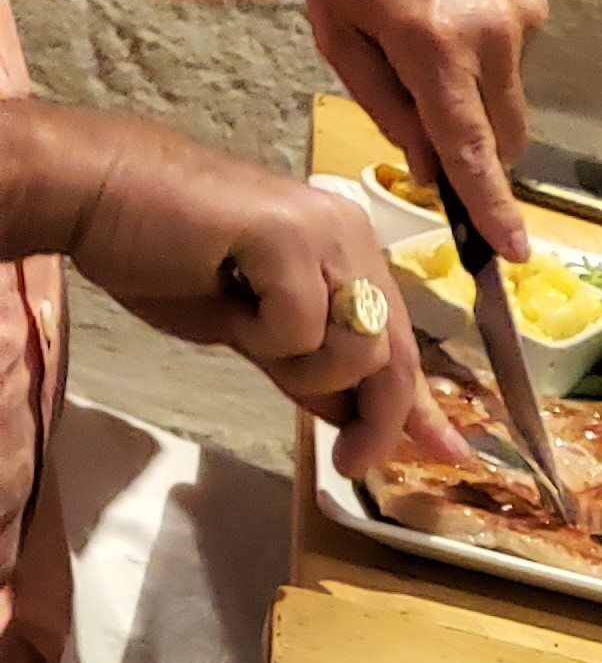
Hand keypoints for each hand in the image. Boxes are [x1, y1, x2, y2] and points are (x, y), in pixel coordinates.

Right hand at [60, 110, 458, 473]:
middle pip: (395, 353)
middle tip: (349, 462)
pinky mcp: (287, 234)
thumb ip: (310, 368)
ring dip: (304, 368)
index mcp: (348, 250)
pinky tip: (226, 294)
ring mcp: (324, 229)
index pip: (401, 343)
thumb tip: (356, 419)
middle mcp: (349, 233)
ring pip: (359, 347)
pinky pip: (302, 327)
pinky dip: (263, 335)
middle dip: (376, 420)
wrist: (94, 200)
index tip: (446, 455)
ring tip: (247, 328)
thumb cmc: (163, 257)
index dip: (421, 408)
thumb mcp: (253, 333)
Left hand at [285, 0, 549, 258]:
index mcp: (431, 45)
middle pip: (505, 134)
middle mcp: (490, 32)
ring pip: (510, 94)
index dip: (492, 208)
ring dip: (477, 91)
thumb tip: (430, 164)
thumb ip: (386, 106)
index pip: (471, 150)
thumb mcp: (337, 29)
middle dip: (479, 149)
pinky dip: (486, 50)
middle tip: (430, 120)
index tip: (515, 253)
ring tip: (427, 30)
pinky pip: (517, 50)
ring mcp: (521, 9)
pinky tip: (448, 1)